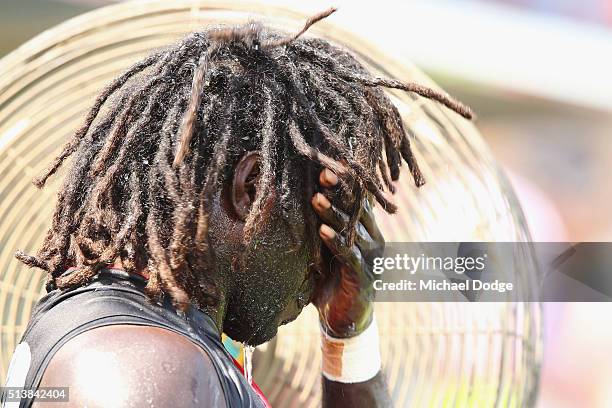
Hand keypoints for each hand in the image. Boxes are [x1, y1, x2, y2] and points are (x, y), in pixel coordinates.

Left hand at [311, 168, 384, 337]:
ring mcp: (370, 259)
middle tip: (323, 175)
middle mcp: (373, 240)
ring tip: (316, 200)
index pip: (356, 201)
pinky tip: (323, 232)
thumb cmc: (330, 280)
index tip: (326, 168)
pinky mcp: (363, 277)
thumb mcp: (324, 250)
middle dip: (339, 192)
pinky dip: (336, 243)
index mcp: (365, 230)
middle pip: (356, 211)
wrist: (343, 319)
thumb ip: (320, 228)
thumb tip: (298, 200)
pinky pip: (350, 255)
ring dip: (333, 215)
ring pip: (352, 230)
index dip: (343, 184)